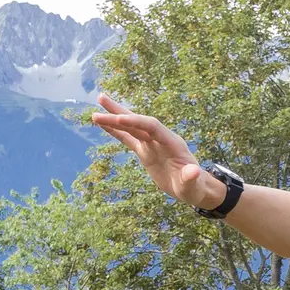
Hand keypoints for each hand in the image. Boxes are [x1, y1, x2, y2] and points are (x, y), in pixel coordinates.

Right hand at [91, 94, 225, 209]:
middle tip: (101, 101)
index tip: (119, 118)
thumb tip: (193, 172)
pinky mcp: (145, 151)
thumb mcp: (193, 185)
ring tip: (95, 112)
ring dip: (113, 119)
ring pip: (130, 128)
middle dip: (119, 113)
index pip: (152, 127)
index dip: (137, 122)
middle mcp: (160, 139)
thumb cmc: (194, 187)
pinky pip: (128, 139)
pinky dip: (115, 132)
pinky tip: (103, 125)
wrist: (192, 188)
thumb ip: (191, 178)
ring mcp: (151, 144)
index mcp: (172, 143)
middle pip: (138, 122)